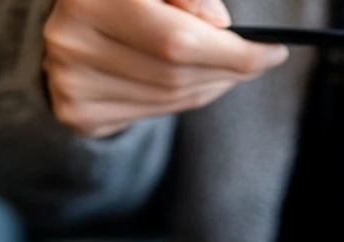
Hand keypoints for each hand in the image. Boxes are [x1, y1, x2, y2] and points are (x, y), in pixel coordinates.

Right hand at [43, 0, 288, 137]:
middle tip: (257, 62)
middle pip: (177, 71)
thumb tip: (220, 25)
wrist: (74, 25)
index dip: (233, 51)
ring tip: (225, 68)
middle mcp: (71, 37)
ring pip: (170, 96)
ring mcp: (71, 79)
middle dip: (229, 68)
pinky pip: (153, 114)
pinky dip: (184, 100)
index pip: (179, 38)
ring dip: (211, 84)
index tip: (273, 52)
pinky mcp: (77, 111)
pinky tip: (192, 82)